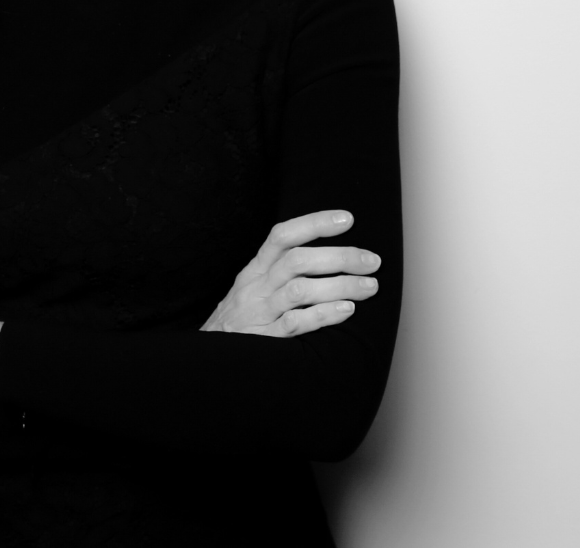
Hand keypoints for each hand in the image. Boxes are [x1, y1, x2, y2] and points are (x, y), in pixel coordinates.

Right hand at [201, 210, 379, 337]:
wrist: (208, 359)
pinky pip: (295, 323)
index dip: (315, 223)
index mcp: (255, 269)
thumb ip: (279, 270)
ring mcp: (259, 312)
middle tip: (372, 261)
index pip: (283, 235)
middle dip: (340, 257)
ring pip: (300, 290)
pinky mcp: (264, 339)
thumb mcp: (251, 287)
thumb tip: (326, 252)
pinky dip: (323, 315)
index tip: (347, 219)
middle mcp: (256, 286)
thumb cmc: (240, 318)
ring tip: (369, 286)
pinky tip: (347, 310)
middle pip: (297, 260)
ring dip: (339, 285)